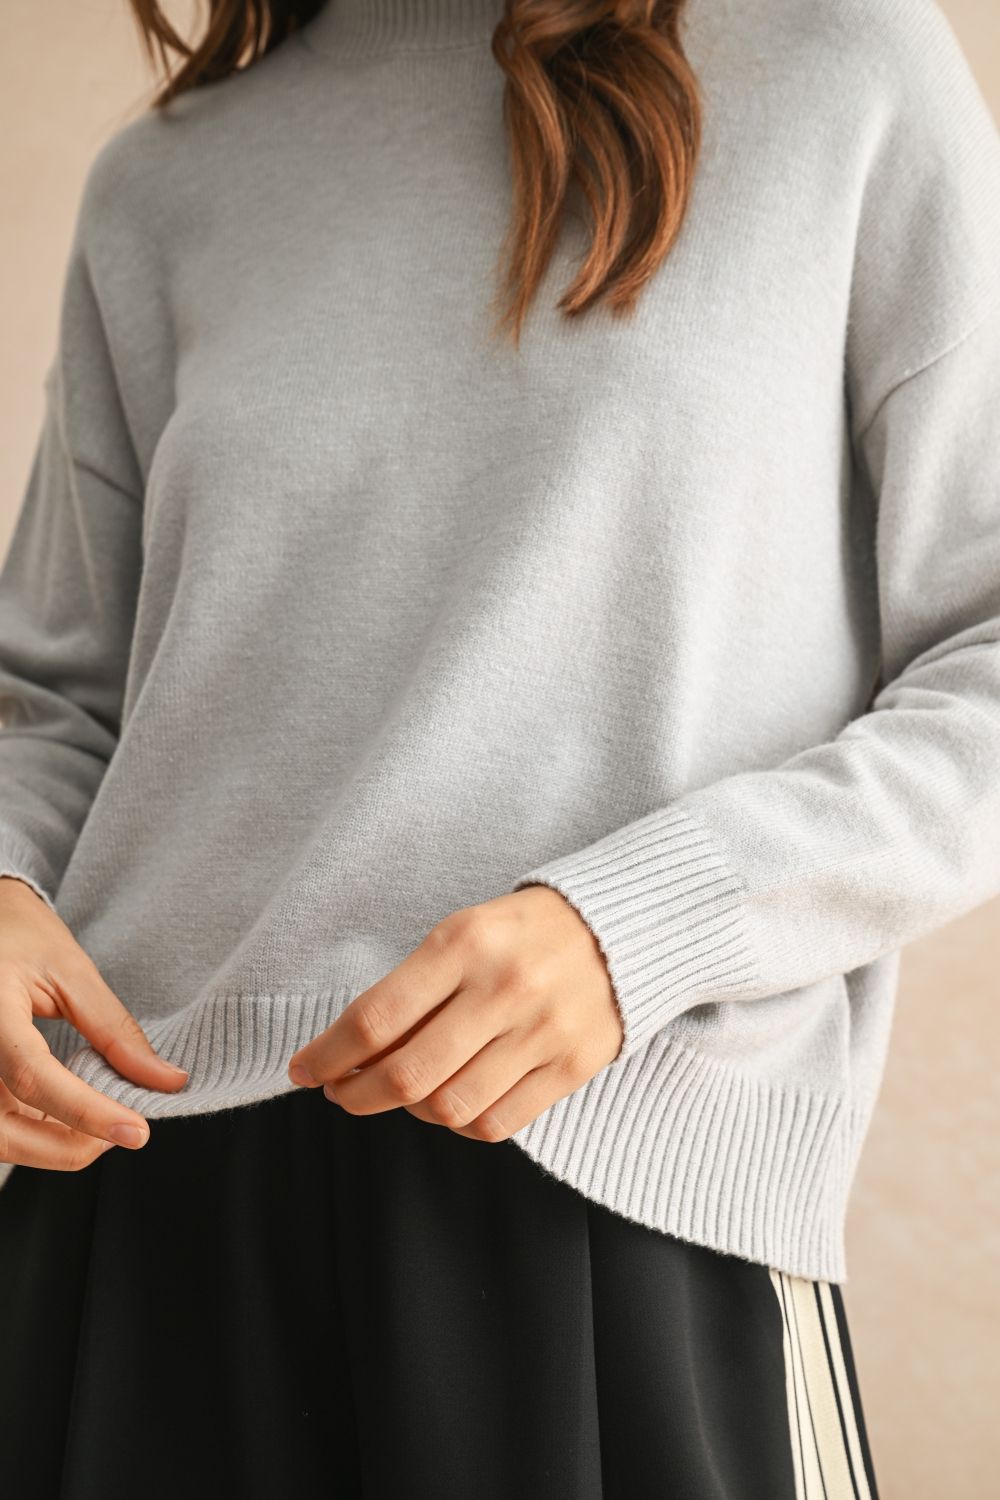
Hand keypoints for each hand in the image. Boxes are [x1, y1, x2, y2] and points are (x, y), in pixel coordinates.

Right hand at [0, 875, 188, 1168]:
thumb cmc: (21, 937)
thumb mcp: (71, 971)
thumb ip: (114, 1029)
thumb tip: (165, 1080)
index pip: (32, 1075)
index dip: (86, 1111)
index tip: (136, 1131)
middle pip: (3, 1131)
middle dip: (69, 1146)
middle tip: (123, 1129)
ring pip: (0, 1140)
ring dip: (51, 1146)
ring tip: (100, 1120)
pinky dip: (36, 1134)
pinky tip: (68, 1116)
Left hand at [287, 884, 624, 1141]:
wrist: (622, 928)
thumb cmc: (522, 932)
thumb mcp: (463, 933)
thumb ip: (413, 989)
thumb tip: (351, 1053)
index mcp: (464, 943)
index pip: (376, 1017)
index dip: (328, 1054)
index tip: (304, 1070)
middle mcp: (503, 987)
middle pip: (407, 1074)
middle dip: (357, 1094)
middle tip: (341, 1092)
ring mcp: (542, 1030)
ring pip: (449, 1107)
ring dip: (410, 1111)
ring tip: (402, 1093)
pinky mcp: (572, 1065)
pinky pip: (496, 1124)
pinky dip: (460, 1123)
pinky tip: (450, 1102)